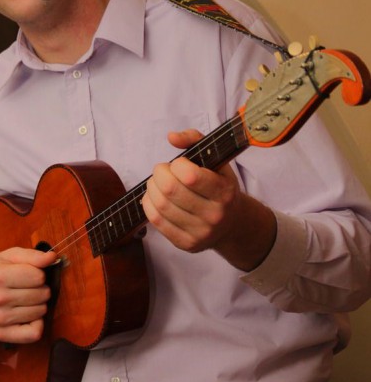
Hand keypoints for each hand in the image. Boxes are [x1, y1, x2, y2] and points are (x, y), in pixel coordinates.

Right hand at [0, 247, 56, 345]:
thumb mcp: (9, 257)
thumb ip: (32, 256)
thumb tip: (52, 257)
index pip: (38, 276)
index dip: (39, 274)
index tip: (31, 274)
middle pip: (42, 294)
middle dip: (41, 289)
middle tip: (29, 288)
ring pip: (40, 312)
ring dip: (39, 305)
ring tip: (27, 300)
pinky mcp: (2, 334)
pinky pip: (33, 334)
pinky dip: (37, 324)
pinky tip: (29, 316)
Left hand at [142, 129, 275, 270]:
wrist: (232, 224)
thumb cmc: (219, 185)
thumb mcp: (217, 159)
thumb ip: (195, 139)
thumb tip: (171, 137)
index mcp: (224, 192)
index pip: (190, 176)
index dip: (177, 165)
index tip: (179, 163)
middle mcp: (214, 215)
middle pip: (170, 190)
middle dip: (159, 174)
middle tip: (162, 171)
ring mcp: (200, 232)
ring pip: (161, 206)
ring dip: (152, 188)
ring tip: (158, 183)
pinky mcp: (186, 244)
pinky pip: (157, 221)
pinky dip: (149, 204)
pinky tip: (155, 198)